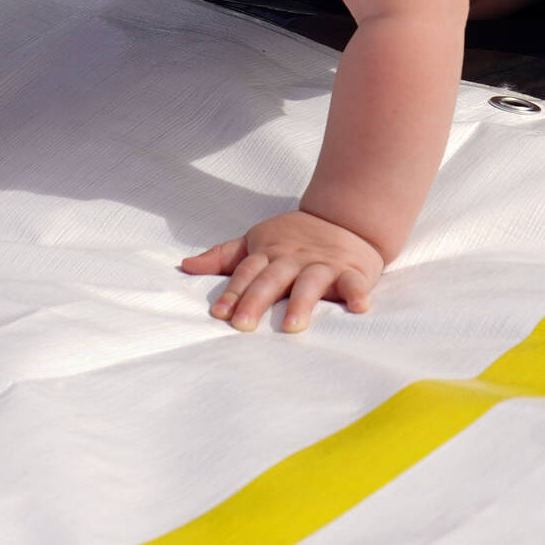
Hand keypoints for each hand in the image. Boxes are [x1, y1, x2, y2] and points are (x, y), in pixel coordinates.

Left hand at [181, 210, 383, 332]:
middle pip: (272, 279)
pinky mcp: (352, 271)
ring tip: (293, 325)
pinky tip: (358, 308)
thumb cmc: (294, 238)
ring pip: (310, 282)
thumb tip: (185, 265)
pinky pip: (354, 283)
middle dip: (257, 300)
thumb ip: (224, 257)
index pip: (246, 272)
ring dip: (302, 302)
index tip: (219, 313)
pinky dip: (357, 294)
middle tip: (243, 325)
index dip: (233, 291)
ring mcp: (323, 265)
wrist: (345, 218)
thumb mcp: (257, 241)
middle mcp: (293, 260)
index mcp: (269, 254)